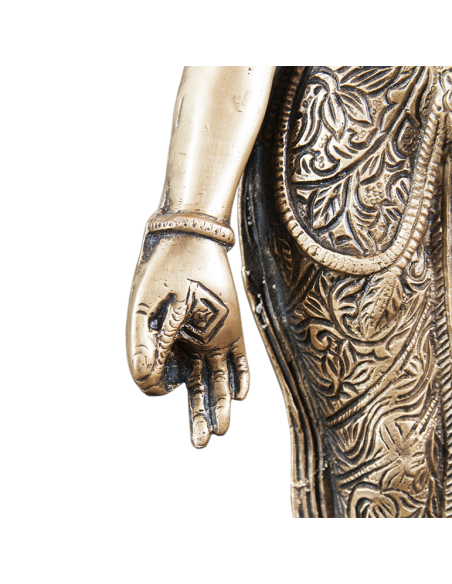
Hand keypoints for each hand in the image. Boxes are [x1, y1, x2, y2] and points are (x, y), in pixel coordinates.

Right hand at [126, 233, 249, 448]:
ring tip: (220, 431)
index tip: (159, 386)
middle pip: (194, 391)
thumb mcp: (148, 314)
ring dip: (220, 405)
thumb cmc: (161, 277)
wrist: (189, 244)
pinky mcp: (233, 331)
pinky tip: (240, 396)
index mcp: (163, 347)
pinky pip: (239, 360)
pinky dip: (241, 377)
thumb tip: (146, 386)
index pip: (161, 382)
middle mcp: (188, 350)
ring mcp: (212, 341)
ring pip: (218, 381)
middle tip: (200, 444)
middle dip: (197, 417)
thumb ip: (146, 349)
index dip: (158, 388)